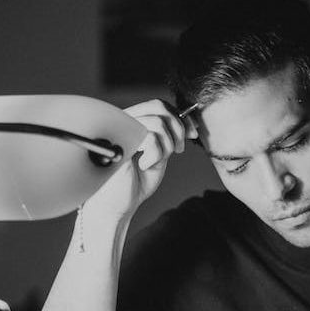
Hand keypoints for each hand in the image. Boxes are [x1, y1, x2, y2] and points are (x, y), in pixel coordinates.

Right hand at [85, 99, 197, 222]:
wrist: (116, 206)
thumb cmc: (133, 183)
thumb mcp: (159, 154)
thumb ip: (169, 136)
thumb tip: (190, 121)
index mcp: (132, 122)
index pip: (159, 104)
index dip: (180, 117)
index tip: (192, 133)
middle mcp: (123, 121)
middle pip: (159, 106)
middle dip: (177, 128)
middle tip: (178, 149)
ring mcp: (119, 130)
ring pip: (158, 123)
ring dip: (166, 146)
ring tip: (155, 161)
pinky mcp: (118, 141)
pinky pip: (151, 138)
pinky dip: (155, 155)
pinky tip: (144, 165)